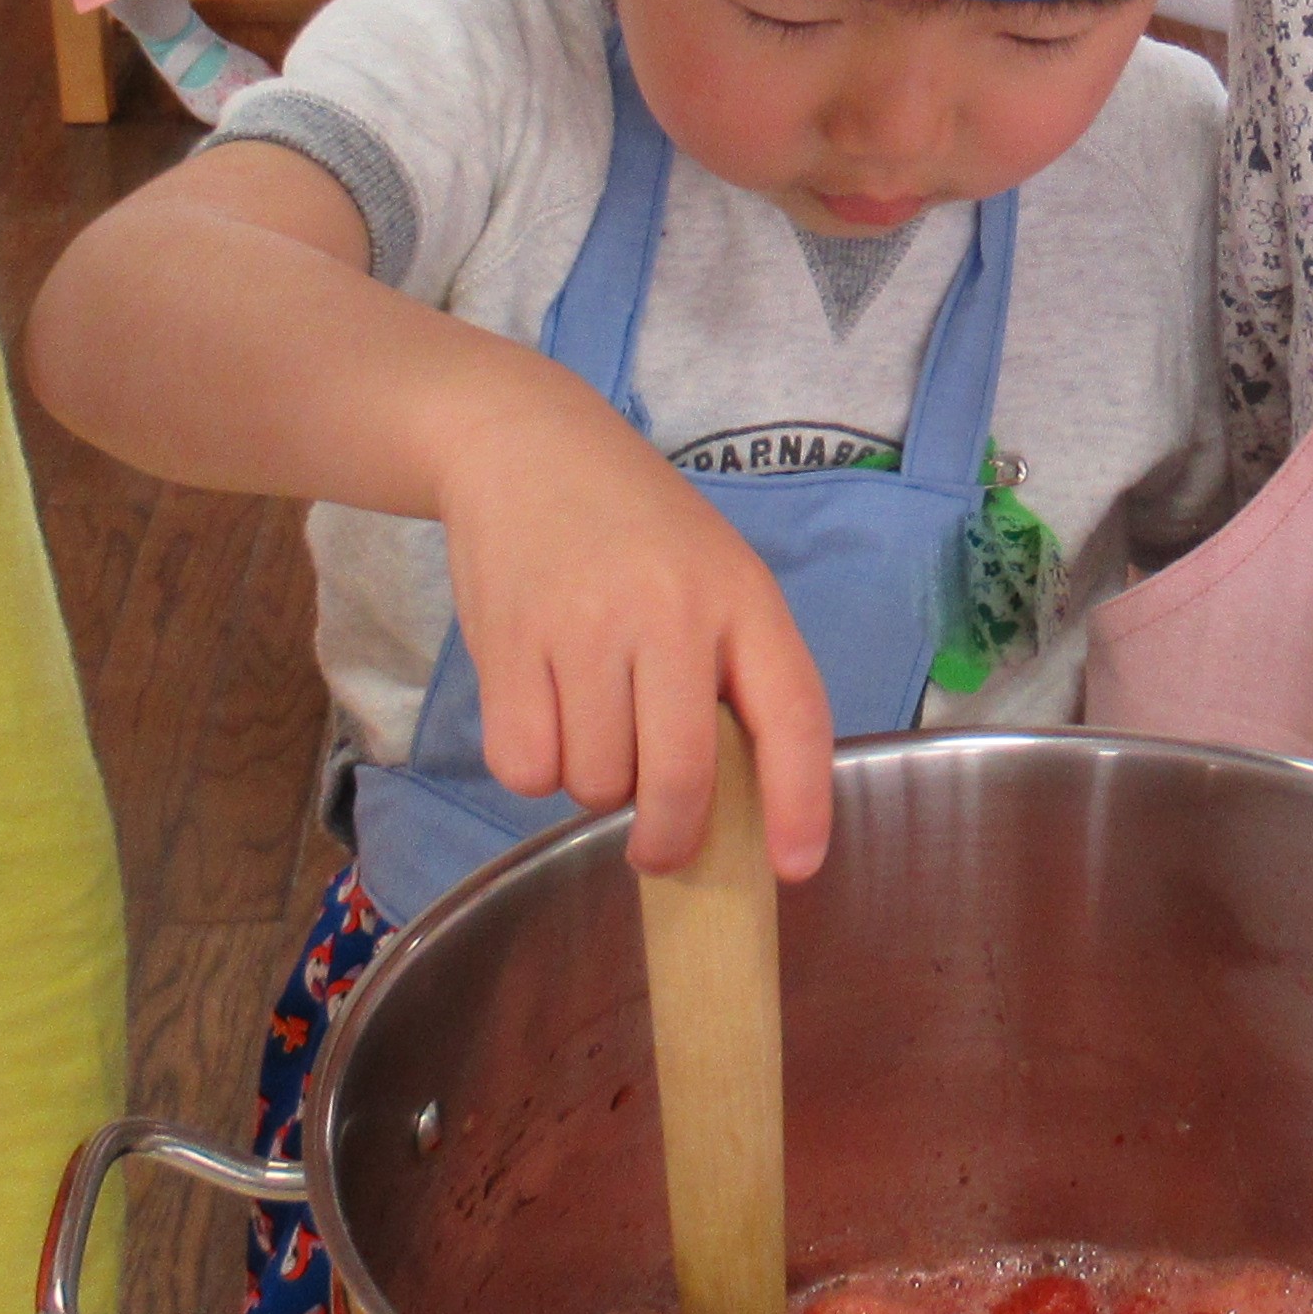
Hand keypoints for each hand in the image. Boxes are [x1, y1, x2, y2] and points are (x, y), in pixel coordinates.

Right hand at [435, 391, 839, 876]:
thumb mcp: (714, 575)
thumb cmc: (634, 529)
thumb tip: (736, 808)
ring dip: (595, 786)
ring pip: (597, 782)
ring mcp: (586, 627)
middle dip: (671, 840)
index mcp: (742, 599)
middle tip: (659, 850)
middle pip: (680, 778)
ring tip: (592, 724)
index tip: (796, 867)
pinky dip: (535, 767)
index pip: (793, 715)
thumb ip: (733, 672)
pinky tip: (544, 715)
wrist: (523, 445)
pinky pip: (526, 766)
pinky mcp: (510, 642)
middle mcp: (671, 613)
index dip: (802, 803)